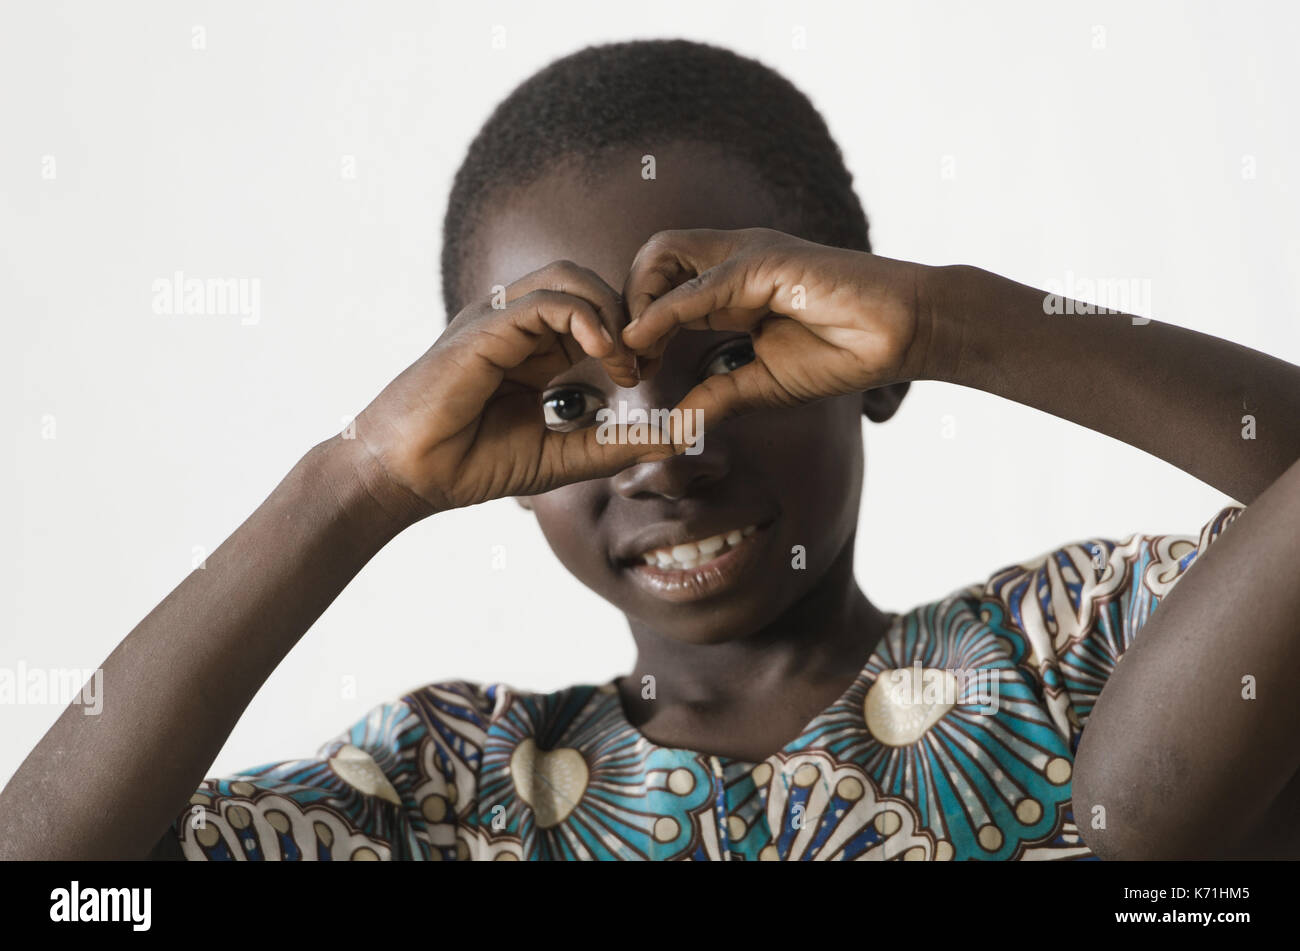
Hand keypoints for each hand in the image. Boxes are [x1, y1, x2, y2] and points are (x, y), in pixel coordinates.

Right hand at [348, 261, 668, 516]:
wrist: (408, 477)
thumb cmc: (473, 465)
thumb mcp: (562, 456)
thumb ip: (615, 444)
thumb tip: (678, 438)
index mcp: (529, 347)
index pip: (590, 311)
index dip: (627, 333)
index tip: (644, 376)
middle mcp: (512, 324)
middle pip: (585, 282)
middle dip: (626, 314)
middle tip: (644, 365)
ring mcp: (495, 320)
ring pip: (567, 278)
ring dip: (610, 311)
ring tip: (626, 361)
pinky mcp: (483, 329)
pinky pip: (544, 301)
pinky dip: (584, 318)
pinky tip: (603, 353)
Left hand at [620, 227, 929, 429]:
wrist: (903, 334)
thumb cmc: (843, 352)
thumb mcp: (762, 384)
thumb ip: (715, 397)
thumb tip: (672, 429)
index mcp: (729, 286)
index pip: (660, 286)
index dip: (635, 324)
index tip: (629, 372)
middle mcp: (733, 260)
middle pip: (651, 258)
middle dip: (626, 303)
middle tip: (624, 358)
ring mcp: (749, 254)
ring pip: (664, 255)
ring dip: (638, 300)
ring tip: (633, 349)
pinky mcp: (769, 262)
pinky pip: (704, 284)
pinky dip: (667, 310)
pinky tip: (646, 339)